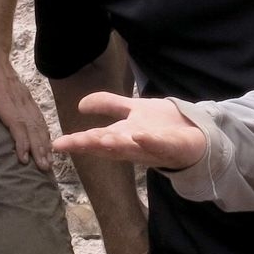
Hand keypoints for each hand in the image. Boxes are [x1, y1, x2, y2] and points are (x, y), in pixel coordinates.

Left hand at [0, 40, 50, 170]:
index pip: (16, 123)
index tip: (24, 159)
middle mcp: (16, 98)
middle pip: (31, 125)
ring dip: (44, 140)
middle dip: (39, 147)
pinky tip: (47, 140)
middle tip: (44, 167)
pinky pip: (37, 113)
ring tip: (49, 159)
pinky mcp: (24, 94)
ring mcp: (22, 95)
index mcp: (1, 98)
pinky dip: (43, 128)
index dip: (21, 142)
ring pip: (37, 120)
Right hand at [53, 94, 207, 171]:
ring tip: (101, 139)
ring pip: (132, 148)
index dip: (76, 142)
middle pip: (109, 146)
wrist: (198, 134)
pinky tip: (139, 136)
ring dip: (117, 144)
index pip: (95, 140)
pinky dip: (150, 141)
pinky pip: (161, 145)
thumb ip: (108, 105)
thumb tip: (80, 104)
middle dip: (91, 144)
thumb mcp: (132, 110)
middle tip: (70, 143)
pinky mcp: (174, 146)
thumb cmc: (162, 126)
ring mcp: (153, 148)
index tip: (56, 144)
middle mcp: (134, 146)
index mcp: (122, 137)